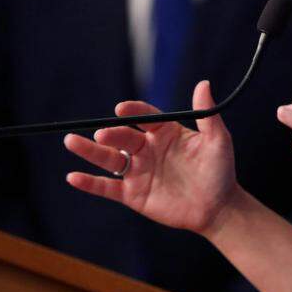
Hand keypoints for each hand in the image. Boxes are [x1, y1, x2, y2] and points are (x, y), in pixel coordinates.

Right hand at [63, 80, 240, 236]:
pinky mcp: (132, 194)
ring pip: (109, 159)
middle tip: (102, 134)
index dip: (133, 112)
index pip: (145, 117)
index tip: (121, 109)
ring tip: (71, 141)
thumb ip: (207, 114)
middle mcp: (147, 148)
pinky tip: (73, 177)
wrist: (218, 208)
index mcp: (165, 132)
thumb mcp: (218, 140)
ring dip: (89, 151)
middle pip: (123, 137)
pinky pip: (107, 187)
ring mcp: (138, 171)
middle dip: (111, 134)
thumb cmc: (220, 170)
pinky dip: (90, 183)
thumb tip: (204, 83)